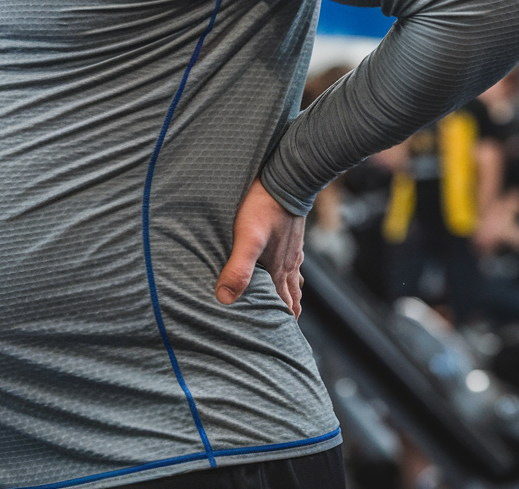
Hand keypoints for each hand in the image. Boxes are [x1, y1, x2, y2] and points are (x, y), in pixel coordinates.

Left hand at [215, 178, 305, 317]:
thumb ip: (238, 268)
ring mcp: (292, 247)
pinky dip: (290, 271)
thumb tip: (224, 298)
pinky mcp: (290, 232)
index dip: (282, 323)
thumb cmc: (264, 206)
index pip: (284, 305)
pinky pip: (293, 259)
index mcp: (280, 269)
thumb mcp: (247, 238)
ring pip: (295, 278)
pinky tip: (284, 265)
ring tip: (288, 305)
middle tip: (286, 330)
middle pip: (292, 296)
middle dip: (288, 313)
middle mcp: (289, 262)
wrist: (286, 178)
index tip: (280, 341)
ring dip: (291, 293)